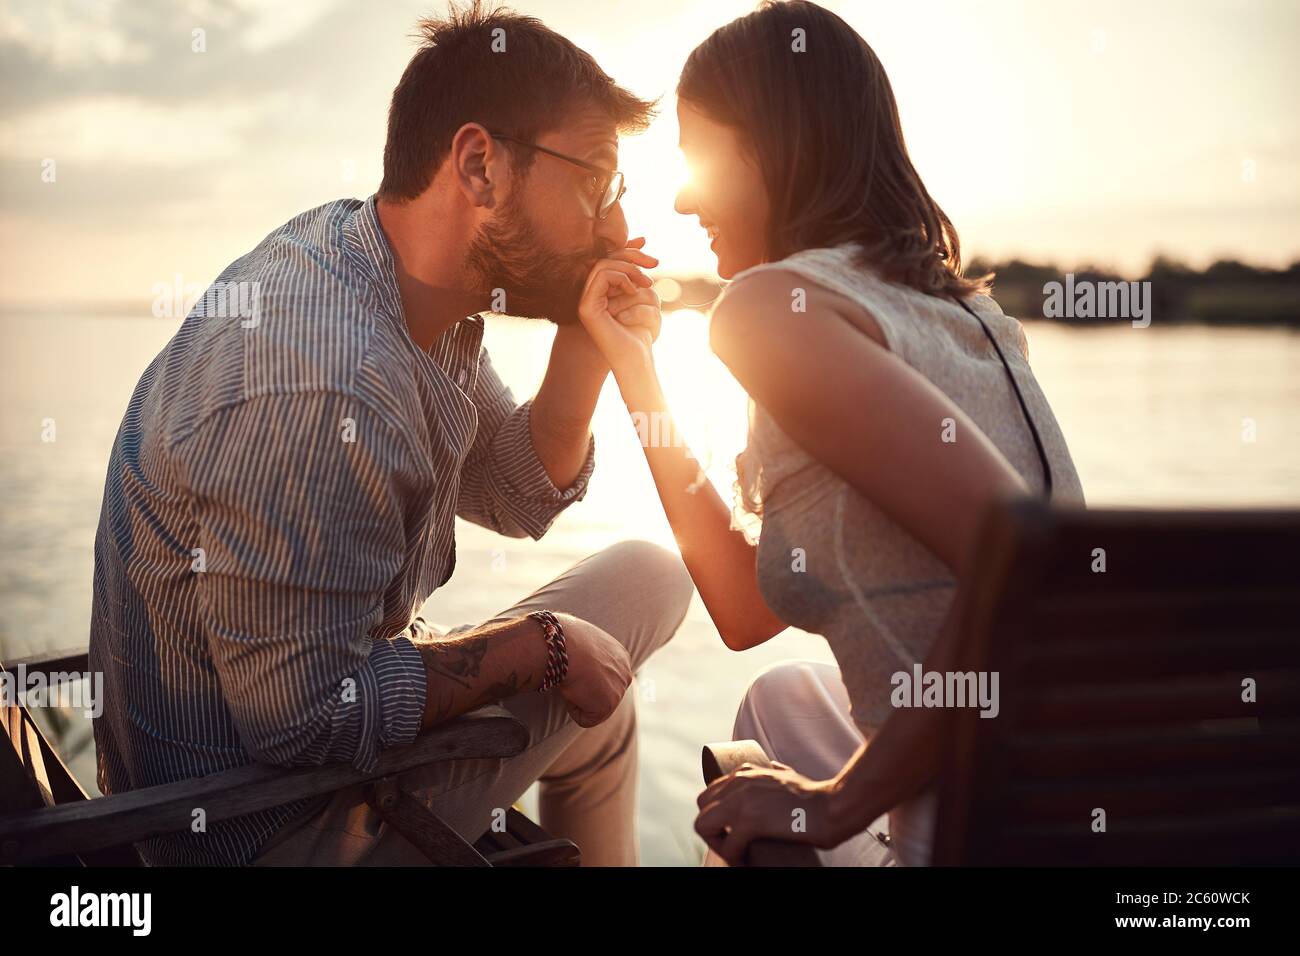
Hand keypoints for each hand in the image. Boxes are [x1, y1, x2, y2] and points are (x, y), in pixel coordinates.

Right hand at [551, 612, 632, 726]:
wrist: (565, 645)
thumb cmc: (565, 639)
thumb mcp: (583, 643)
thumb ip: (590, 656)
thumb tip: (578, 659)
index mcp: (621, 656)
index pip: (605, 678)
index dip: (586, 678)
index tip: (575, 668)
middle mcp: (625, 673)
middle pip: (602, 695)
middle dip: (585, 691)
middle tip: (571, 676)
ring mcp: (619, 690)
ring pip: (593, 707)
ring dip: (578, 697)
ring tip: (570, 679)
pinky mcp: (608, 706)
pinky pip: (585, 719)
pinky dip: (573, 709)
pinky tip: (570, 690)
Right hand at [576, 238, 662, 381]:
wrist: (635, 358)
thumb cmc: (642, 330)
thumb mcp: (644, 293)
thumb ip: (638, 270)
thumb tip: (642, 238)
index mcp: (602, 291)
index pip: (611, 259)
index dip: (631, 252)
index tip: (653, 261)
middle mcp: (590, 294)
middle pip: (606, 258)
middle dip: (632, 256)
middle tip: (654, 265)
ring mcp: (585, 301)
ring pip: (603, 264)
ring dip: (629, 269)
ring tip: (645, 284)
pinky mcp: (586, 307)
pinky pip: (601, 276)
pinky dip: (620, 278)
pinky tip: (632, 290)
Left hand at [694, 761, 850, 864]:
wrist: (834, 806)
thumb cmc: (816, 796)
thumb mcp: (787, 775)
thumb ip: (773, 771)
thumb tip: (771, 769)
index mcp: (745, 772)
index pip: (709, 794)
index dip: (716, 818)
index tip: (733, 834)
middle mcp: (740, 781)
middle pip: (701, 808)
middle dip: (712, 831)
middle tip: (733, 847)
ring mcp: (743, 799)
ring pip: (703, 825)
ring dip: (719, 845)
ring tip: (738, 855)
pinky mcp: (751, 819)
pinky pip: (728, 845)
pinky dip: (736, 858)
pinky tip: (749, 861)